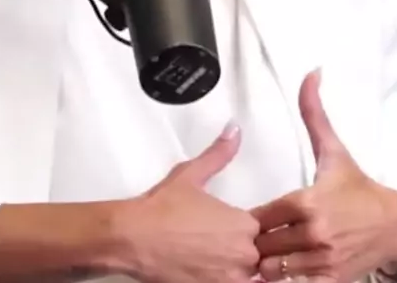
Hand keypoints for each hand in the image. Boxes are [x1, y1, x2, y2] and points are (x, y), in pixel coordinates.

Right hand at [126, 121, 259, 282]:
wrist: (134, 237)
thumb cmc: (162, 207)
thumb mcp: (192, 174)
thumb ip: (219, 154)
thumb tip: (235, 130)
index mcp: (243, 225)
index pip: (263, 229)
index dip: (246, 227)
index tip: (230, 226)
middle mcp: (243, 256)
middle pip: (256, 255)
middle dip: (241, 248)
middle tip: (215, 240)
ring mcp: (229, 280)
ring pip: (246, 276)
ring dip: (233, 267)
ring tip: (209, 256)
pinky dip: (222, 277)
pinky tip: (205, 269)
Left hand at [253, 70, 396, 282]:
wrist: (392, 225)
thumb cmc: (358, 189)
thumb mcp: (333, 150)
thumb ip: (313, 113)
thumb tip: (311, 75)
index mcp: (308, 202)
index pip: (261, 216)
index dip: (252, 218)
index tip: (250, 216)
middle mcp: (313, 234)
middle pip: (263, 244)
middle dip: (256, 241)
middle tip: (253, 236)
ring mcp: (321, 261)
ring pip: (274, 269)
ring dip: (267, 261)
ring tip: (265, 252)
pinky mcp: (328, 280)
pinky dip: (283, 277)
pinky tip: (282, 265)